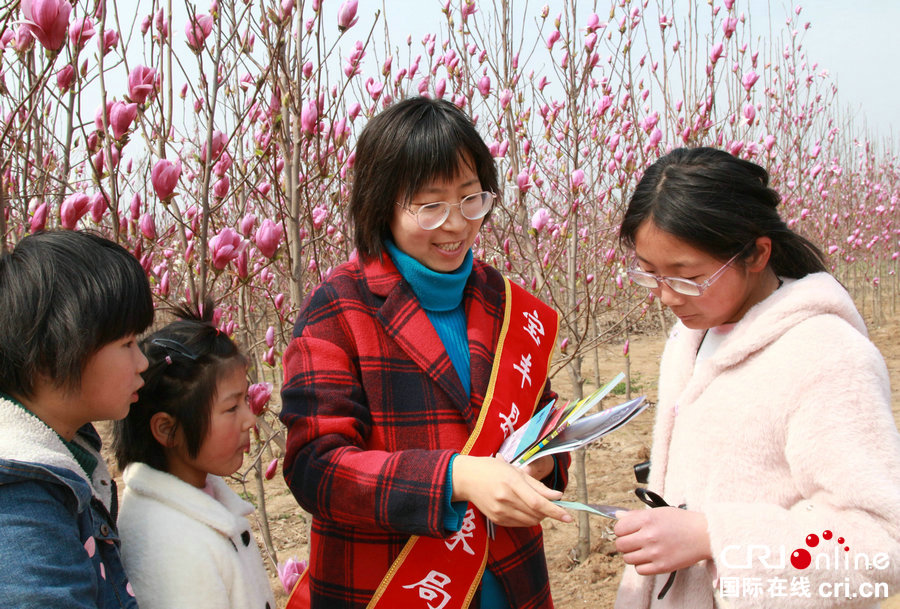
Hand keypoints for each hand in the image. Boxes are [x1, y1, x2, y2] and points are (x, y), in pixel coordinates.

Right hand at [452, 455, 572, 527]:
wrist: (466, 478)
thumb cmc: (492, 469)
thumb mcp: (516, 471)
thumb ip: (538, 486)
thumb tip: (557, 496)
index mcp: (511, 483)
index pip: (538, 502)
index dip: (555, 511)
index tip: (568, 517)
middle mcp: (505, 499)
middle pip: (536, 513)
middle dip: (548, 512)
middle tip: (550, 503)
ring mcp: (500, 511)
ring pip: (530, 521)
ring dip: (539, 516)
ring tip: (535, 503)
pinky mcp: (496, 519)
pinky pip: (519, 523)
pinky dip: (527, 518)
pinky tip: (522, 507)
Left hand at [614, 507, 711, 574]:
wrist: (704, 535)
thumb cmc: (681, 522)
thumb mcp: (658, 512)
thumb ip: (636, 515)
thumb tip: (617, 515)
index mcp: (647, 520)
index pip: (618, 528)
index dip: (621, 530)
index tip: (628, 531)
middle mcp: (649, 536)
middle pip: (620, 545)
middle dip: (624, 543)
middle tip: (634, 541)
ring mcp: (655, 553)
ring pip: (628, 558)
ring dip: (632, 555)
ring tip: (643, 549)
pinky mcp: (662, 567)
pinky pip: (639, 570)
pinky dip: (641, 565)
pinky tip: (649, 558)